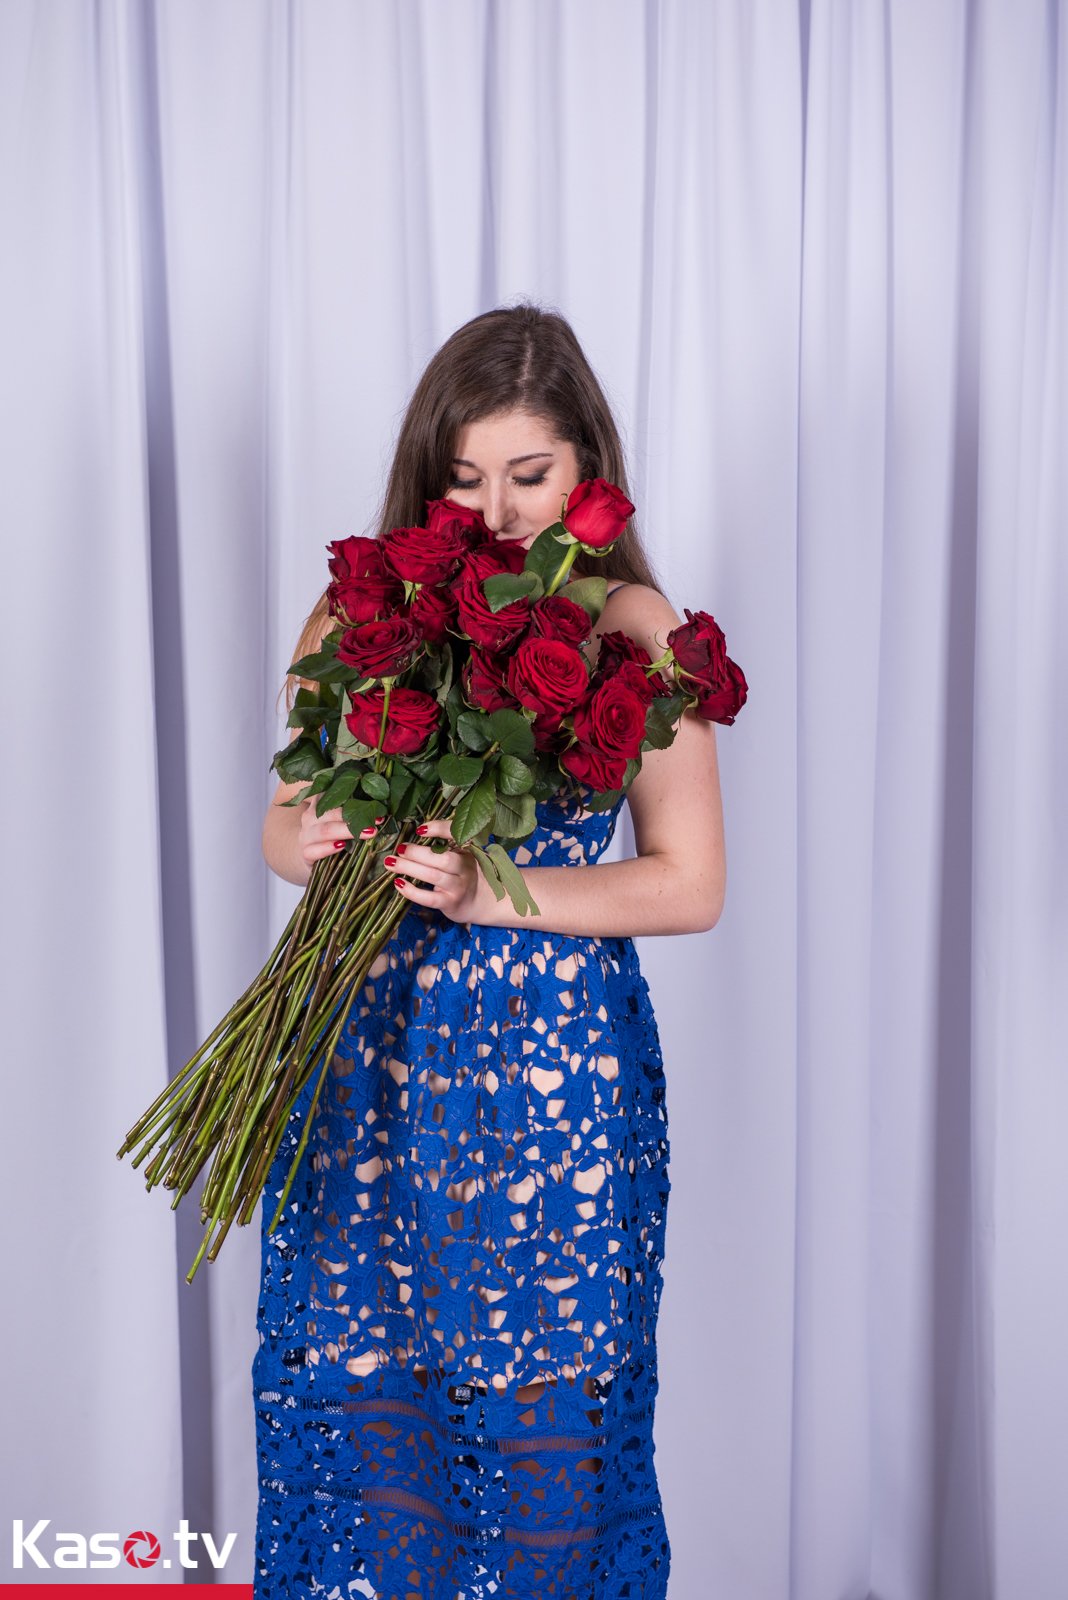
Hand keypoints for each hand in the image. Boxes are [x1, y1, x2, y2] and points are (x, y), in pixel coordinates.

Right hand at [297, 797, 382, 872]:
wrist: (310, 859)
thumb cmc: (330, 837)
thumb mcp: (338, 821)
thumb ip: (352, 811)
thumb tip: (382, 806)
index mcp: (319, 806)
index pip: (334, 796)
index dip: (354, 797)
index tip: (375, 799)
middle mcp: (310, 818)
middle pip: (331, 812)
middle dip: (355, 815)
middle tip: (378, 818)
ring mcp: (306, 836)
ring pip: (324, 830)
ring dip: (347, 830)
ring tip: (369, 832)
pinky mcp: (305, 853)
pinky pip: (313, 850)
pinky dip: (327, 848)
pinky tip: (341, 846)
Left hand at [384, 818, 501, 925]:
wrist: (477, 902)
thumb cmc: (461, 874)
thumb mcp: (460, 856)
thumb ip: (443, 846)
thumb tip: (414, 833)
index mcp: (467, 851)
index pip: (456, 835)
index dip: (439, 829)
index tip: (420, 829)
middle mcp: (465, 868)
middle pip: (443, 858)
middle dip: (417, 853)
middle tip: (400, 849)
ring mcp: (458, 887)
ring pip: (433, 876)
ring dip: (410, 868)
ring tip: (391, 863)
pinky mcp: (450, 903)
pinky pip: (429, 898)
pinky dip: (412, 891)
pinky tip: (398, 883)